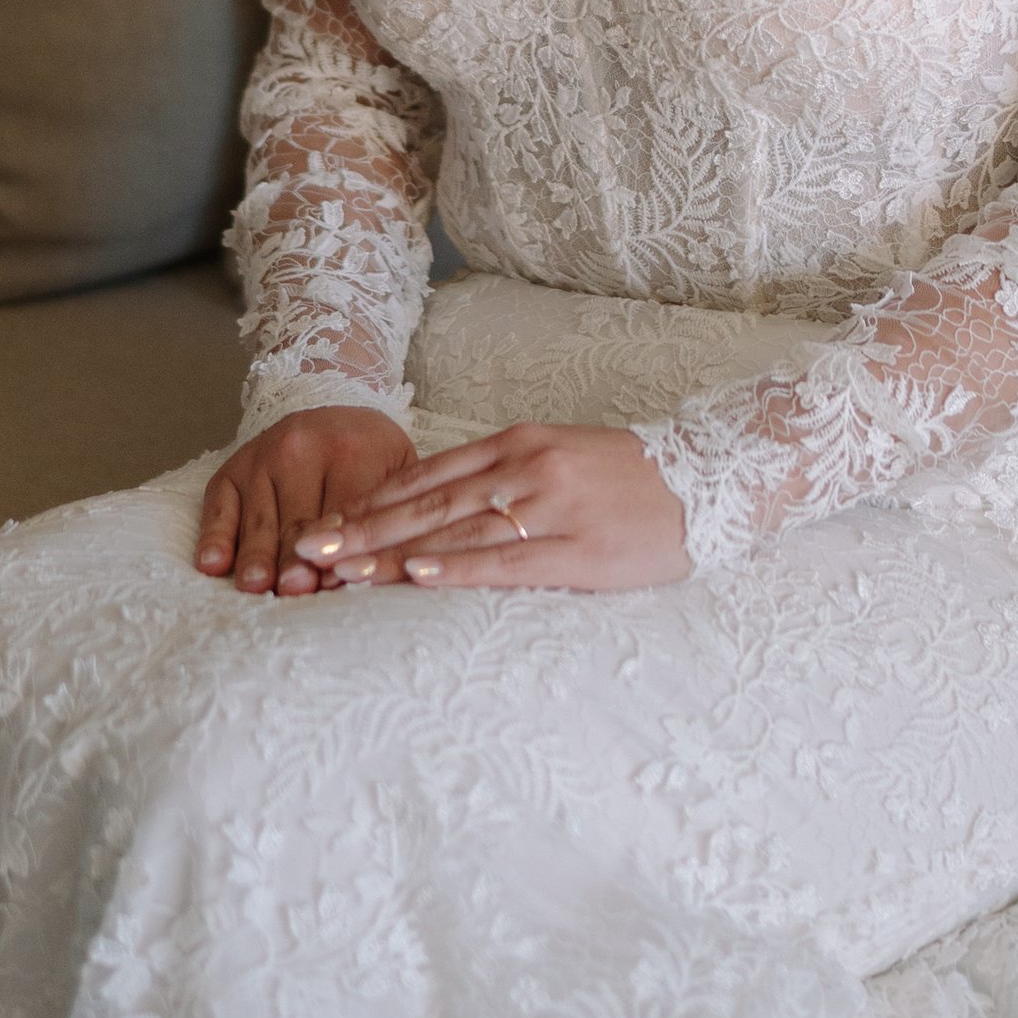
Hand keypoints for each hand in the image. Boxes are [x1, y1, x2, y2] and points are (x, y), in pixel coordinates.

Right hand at [194, 405, 417, 595]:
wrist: (335, 414)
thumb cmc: (372, 457)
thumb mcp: (397, 472)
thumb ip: (391, 516)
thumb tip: (381, 571)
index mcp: (351, 450)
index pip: (346, 513)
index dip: (342, 553)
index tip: (338, 585)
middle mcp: (301, 448)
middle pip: (299, 521)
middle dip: (298, 560)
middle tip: (297, 590)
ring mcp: (261, 458)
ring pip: (260, 521)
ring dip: (257, 557)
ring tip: (257, 586)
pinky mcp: (231, 469)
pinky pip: (219, 508)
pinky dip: (215, 538)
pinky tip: (213, 564)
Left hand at [305, 421, 689, 592]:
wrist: (711, 479)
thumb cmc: (628, 477)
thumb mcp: (559, 457)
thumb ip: (501, 474)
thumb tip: (432, 506)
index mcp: (520, 441)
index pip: (427, 472)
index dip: (370, 501)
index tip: (322, 522)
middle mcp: (528, 466)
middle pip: (428, 503)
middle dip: (361, 531)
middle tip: (306, 551)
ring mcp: (552, 506)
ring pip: (455, 533)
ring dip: (391, 556)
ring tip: (339, 572)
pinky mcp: (578, 549)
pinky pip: (506, 561)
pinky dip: (456, 568)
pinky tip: (415, 576)